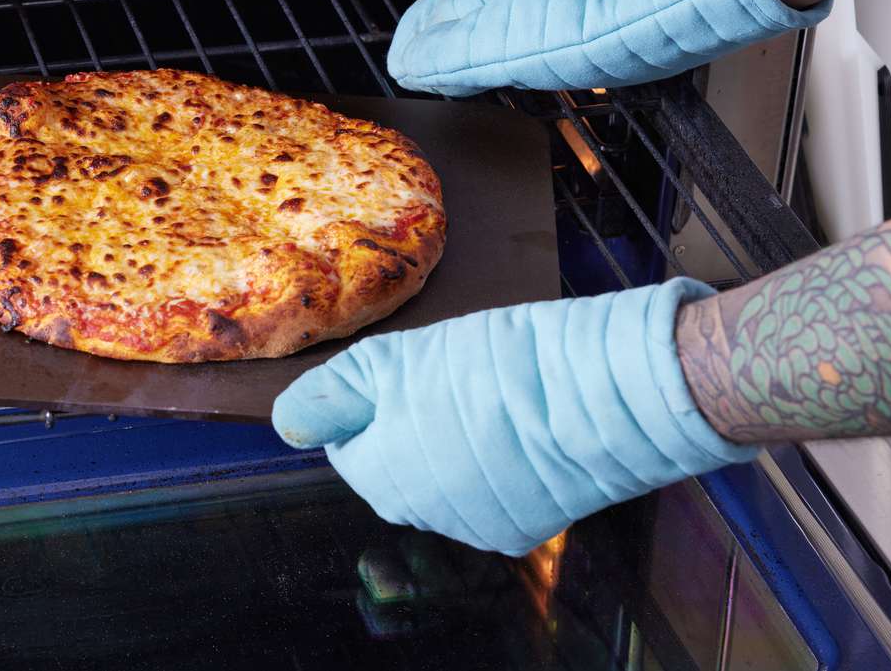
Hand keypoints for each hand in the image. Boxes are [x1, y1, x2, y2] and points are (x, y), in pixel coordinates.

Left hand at [271, 279, 757, 554]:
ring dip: (454, 445)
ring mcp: (477, 528)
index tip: (412, 372)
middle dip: (413, 425)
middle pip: (395, 465)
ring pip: (443, 480)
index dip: (375, 401)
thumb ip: (331, 394)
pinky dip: (498, 466)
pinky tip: (522, 426)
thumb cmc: (497, 367)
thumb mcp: (395, 361)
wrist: (603, 395)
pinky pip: (491, 495)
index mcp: (382, 476)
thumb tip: (286, 424)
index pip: (349, 442)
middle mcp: (422, 516)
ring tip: (494, 397)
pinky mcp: (527, 530)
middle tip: (453, 378)